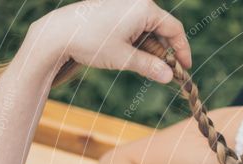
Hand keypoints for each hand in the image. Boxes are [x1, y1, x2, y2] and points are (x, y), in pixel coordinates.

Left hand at [29, 0, 190, 82]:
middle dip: (166, 52)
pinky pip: (136, 26)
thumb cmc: (91, 42)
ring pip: (149, 29)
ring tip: (149, 68)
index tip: (185, 68)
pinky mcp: (115, 11)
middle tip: (168, 72)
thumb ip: (150, 67)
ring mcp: (125, 5)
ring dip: (152, 49)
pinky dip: (140, 43)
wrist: (58, 33)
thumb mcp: (124, 58)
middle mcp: (136, 3)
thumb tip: (170, 77)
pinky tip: (135, 57)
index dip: (182, 50)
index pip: (174, 29)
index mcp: (144, 9)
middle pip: (163, 29)